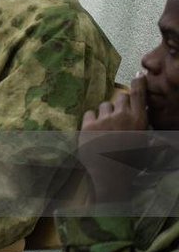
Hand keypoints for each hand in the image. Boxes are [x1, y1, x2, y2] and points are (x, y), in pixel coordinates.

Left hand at [80, 75, 148, 202]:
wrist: (108, 175)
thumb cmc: (130, 162)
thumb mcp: (146, 147)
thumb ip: (151, 135)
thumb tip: (163, 136)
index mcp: (139, 120)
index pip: (139, 94)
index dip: (138, 83)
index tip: (138, 76)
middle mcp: (122, 116)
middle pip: (120, 98)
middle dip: (120, 104)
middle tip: (118, 117)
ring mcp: (103, 120)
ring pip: (104, 105)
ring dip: (106, 112)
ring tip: (106, 126)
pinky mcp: (87, 125)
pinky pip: (90, 113)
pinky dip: (92, 118)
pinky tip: (94, 129)